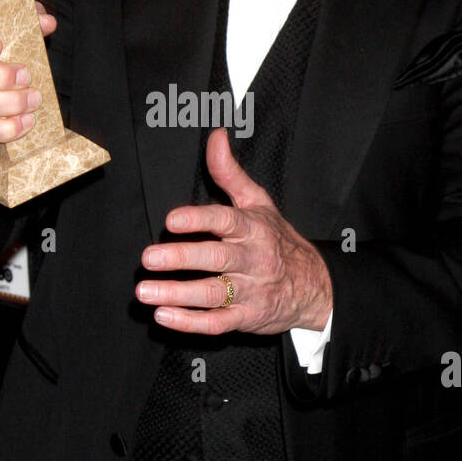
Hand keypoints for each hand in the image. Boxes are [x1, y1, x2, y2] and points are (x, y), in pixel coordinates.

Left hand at [136, 127, 333, 335]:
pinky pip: (217, 323)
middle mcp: (252, 259)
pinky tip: (164, 316)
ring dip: (177, 294)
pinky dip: (190, 322)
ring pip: (213, 293)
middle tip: (149, 258)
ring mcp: (250, 290)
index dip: (198, 220)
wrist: (315, 286)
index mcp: (253, 228)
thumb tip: (215, 137)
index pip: (225, 221)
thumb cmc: (278, 240)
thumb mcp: (259, 202)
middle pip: (216, 258)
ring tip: (146, 293)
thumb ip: (230, 173)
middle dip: (182, 258)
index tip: (172, 220)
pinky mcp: (245, 317)